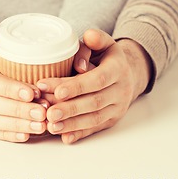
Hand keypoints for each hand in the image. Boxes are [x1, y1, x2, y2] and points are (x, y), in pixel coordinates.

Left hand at [37, 29, 151, 143]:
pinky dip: (79, 134)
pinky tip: (64, 137)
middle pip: (94, 102)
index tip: (57, 91)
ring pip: (94, 118)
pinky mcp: (112, 119)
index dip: (76, 86)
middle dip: (70, 108)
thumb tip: (78, 63)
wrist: (129, 71)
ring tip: (51, 125)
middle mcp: (121, 90)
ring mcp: (118, 107)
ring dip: (72, 123)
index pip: (96, 79)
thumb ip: (92, 41)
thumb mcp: (103, 41)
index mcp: (117, 68)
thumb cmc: (107, 55)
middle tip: (48, 112)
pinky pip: (96, 128)